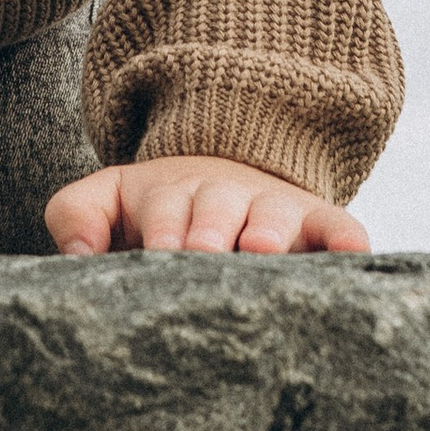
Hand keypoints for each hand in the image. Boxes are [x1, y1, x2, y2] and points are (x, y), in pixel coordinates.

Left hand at [46, 157, 369, 258]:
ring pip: (275, 215)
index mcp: (173, 196)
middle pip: (219, 209)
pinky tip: (355, 255)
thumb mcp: (109, 199)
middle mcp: (225, 199)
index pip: (165, 210)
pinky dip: (346, 238)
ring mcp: (273, 210)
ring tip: (262, 251)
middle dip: (211, 230)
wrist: (220, 175)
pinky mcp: (316, 222)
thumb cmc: (158, 211)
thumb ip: (77, 215)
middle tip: (203, 254)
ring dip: (269, 231)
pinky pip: (338, 225)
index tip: (158, 254)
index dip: (162, 230)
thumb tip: (75, 253)